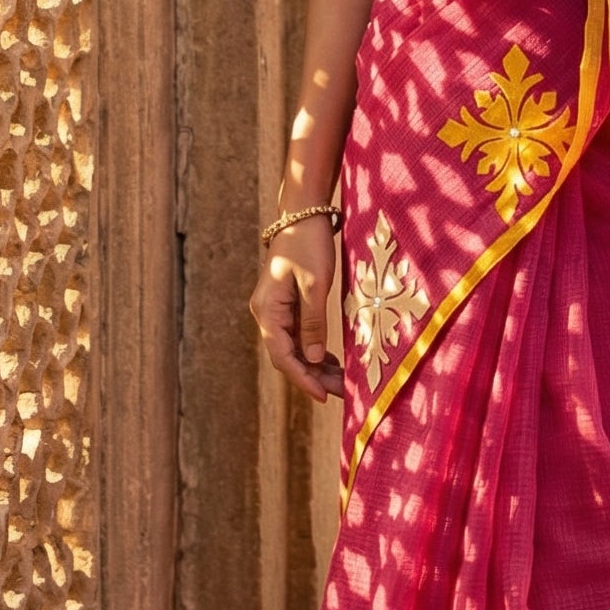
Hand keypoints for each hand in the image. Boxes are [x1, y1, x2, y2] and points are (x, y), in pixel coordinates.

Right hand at [249, 215, 344, 403]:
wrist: (303, 213)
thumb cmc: (309, 244)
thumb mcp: (315, 283)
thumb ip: (313, 322)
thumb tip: (314, 358)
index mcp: (268, 310)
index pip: (282, 355)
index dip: (302, 378)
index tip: (323, 396)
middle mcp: (267, 313)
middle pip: (288, 355)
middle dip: (313, 376)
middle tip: (342, 393)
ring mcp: (276, 309)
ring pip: (294, 347)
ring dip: (316, 366)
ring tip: (342, 382)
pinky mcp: (288, 304)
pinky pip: (299, 335)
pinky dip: (315, 350)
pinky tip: (334, 361)